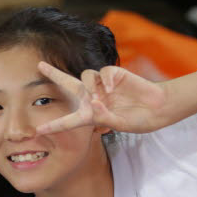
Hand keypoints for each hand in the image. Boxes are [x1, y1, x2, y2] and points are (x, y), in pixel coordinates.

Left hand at [35, 62, 168, 135]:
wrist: (158, 107)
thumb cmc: (139, 120)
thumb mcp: (119, 123)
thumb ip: (104, 116)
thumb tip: (93, 102)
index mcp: (91, 115)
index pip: (68, 120)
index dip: (54, 125)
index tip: (38, 130)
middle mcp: (93, 97)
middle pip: (69, 84)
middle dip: (54, 74)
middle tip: (40, 66)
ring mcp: (103, 85)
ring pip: (85, 76)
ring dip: (90, 85)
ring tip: (102, 97)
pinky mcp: (115, 74)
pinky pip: (103, 72)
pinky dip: (106, 80)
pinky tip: (113, 88)